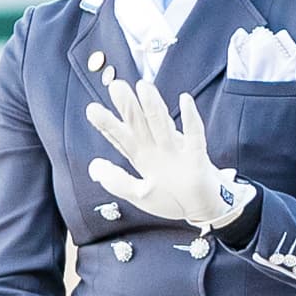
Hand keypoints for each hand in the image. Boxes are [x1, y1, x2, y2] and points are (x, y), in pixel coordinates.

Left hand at [84, 74, 254, 231]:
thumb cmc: (173, 199)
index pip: (121, 138)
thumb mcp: (139, 195)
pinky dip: (190, 119)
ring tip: (143, 87)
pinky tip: (185, 101)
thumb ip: (116, 182)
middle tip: (116, 87)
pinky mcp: (196, 157)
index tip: (92, 110)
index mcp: (142, 158)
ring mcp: (177, 151)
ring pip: (162, 126)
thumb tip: (93, 167)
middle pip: (139, 125)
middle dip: (127, 108)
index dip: (107, 125)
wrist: (204, 209)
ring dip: (153, 108)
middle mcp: (157, 149)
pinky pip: (194, 136)